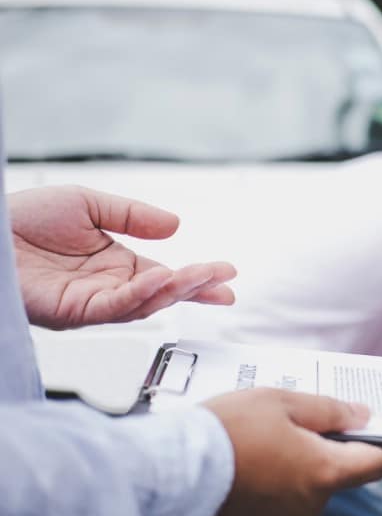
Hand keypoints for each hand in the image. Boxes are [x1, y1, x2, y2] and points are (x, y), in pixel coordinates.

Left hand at [8, 185, 235, 328]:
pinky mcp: (72, 312)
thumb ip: (133, 216)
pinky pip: (115, 307)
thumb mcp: (88, 204)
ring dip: (177, 291)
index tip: (226, 274)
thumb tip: (175, 226)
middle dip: (197, 288)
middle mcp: (107, 288)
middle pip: (162, 295)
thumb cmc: (21, 219)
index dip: (197, 277)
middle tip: (226, 283)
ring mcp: (91, 303)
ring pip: (144, 305)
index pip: (165, 276)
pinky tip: (161, 281)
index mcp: (114, 266)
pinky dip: (141, 295)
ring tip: (204, 276)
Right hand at [195, 388, 381, 515]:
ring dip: (286, 473)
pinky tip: (236, 473)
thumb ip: (329, 410)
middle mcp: (309, 508)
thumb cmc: (223, 434)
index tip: (355, 428)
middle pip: (332, 477)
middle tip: (283, 428)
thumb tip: (362, 415)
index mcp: (324, 473)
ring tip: (252, 448)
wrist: (165, 477)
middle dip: (316, 452)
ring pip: (299, 494)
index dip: (371, 442)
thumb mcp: (281, 402)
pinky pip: (269, 512)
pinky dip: (261, 495)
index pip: (376, 463)